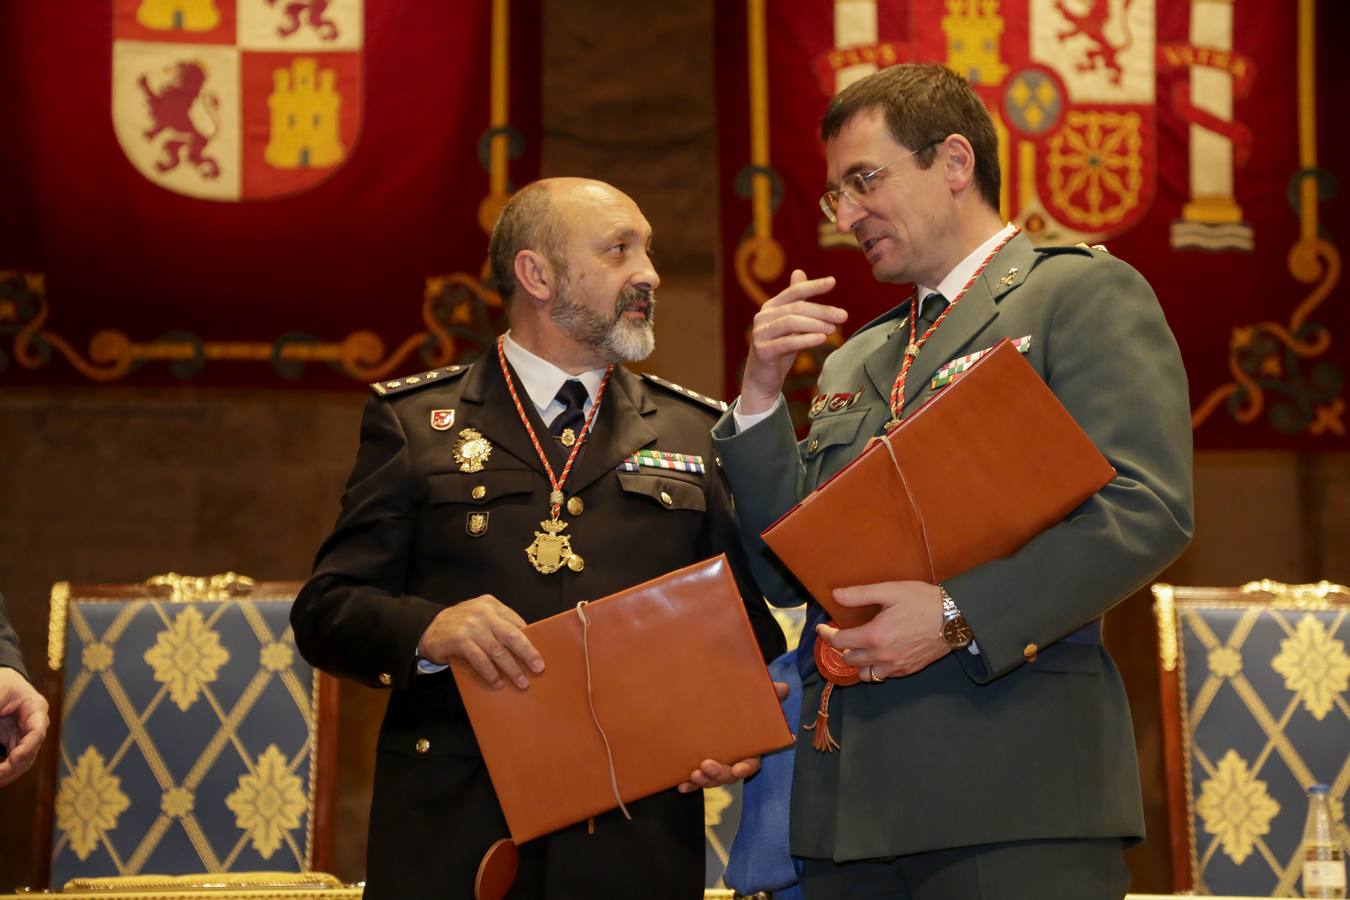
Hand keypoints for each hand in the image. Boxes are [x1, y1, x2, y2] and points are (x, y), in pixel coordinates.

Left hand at [0, 666, 48, 787]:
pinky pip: (11, 760)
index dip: (27, 748)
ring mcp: (23, 733)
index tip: (13, 760)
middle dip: (14, 767)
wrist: (0, 678)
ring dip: (8, 773)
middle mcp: (33, 724)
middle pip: (31, 752)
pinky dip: (4, 769)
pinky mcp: (11, 739)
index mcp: (35, 708)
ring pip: (22, 760)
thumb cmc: (1, 681)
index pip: (37, 732)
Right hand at [417, 595, 542, 689]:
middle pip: (512, 635)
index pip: (516, 623)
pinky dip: (491, 673)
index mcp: (491, 604)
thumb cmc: (460, 626)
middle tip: (538, 668)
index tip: (540, 654)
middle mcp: (483, 612)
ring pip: (498, 651)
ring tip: (521, 682)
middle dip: (528, 653)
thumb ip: (498, 625)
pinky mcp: (460, 641)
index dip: (530, 640)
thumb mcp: (480, 617)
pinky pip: (480, 660)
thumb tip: (524, 647)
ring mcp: (471, 626)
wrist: (427, 629)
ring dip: (511, 669)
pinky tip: (498, 682)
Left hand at [676, 682, 787, 792]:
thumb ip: (770, 695)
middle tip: (707, 765)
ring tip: (695, 774)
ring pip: (714, 780)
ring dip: (705, 780)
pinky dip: (690, 785)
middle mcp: (734, 761)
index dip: (745, 768)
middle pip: (730, 775)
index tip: (738, 770)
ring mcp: (718, 766)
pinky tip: (681, 786)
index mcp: (749, 750)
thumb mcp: (755, 700)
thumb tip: (784, 687)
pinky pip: (697, 781)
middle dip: (719, 773)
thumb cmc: (742, 708)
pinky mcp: (702, 767)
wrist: (717, 706)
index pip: (751, 763)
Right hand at [740, 269, 845, 414]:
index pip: (794, 292)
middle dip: (821, 310)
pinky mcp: (762, 351)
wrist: (763, 378)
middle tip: (843, 316)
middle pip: (795, 308)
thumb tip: (799, 271)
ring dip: (815, 324)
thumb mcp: (789, 323)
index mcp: (770, 307)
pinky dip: (806, 340)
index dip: (813, 286)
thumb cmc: (779, 348)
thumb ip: (794, 300)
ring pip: (790, 322)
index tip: (833, 282)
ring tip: (833, 329)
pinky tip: (821, 340)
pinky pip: (786, 342)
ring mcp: (760, 334)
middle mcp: (763, 317)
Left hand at [818, 582, 948, 678]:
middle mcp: (882, 655)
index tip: (822, 628)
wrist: (955, 618)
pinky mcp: (907, 669)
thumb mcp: (890, 591)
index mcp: (874, 636)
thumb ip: (860, 594)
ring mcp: (895, 666)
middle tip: (843, 635)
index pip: (839, 642)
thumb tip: (836, 595)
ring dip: (857, 662)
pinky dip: (875, 668)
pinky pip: (883, 676)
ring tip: (859, 648)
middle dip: (842, 648)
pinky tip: (878, 654)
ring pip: (865, 674)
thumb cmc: (922, 601)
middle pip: (849, 659)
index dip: (826, 634)